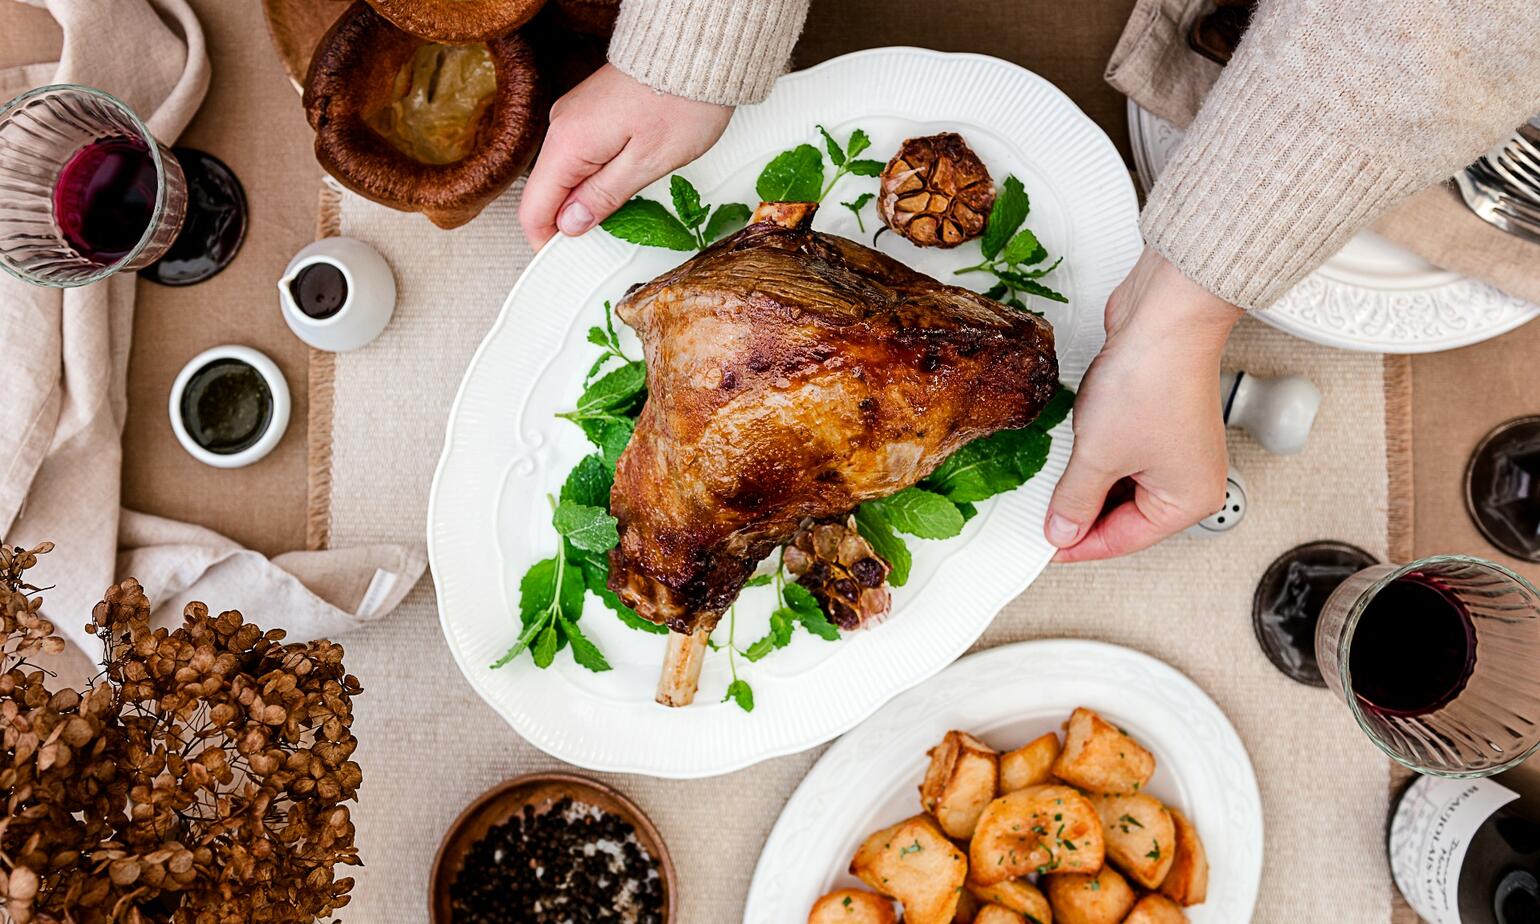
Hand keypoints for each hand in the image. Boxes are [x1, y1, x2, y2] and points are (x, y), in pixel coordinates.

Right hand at [519, 65, 733, 249]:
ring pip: (567, 175)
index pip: (534, 209)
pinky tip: (627, 179)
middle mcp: (562, 128)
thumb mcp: (647, 163)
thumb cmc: (681, 101)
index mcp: (568, 144)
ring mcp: (575, 118)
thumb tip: (571, 225)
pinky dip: (597, 175)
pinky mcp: (591, 113)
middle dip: (572, 222)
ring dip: (589, 198)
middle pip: (548, 193)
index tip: (570, 262)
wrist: (696, 50)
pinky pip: (582, 155)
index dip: (548, 242)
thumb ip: (604, 197)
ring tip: (629, 205)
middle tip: (612, 236)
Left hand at [1045, 247, 1243, 562]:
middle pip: (1122, 515)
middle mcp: (1188, 478)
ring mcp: (1173, 449)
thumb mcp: (1099, 455)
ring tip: (1052, 481)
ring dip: (1084, 483)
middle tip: (1039, 515)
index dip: (1078, 544)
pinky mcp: (1155, 421)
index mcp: (1188, 500)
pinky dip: (1092, 457)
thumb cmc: (1153, 379)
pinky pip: (1118, 454)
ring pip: (1118, 484)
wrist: (1164, 315)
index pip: (1122, 540)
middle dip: (1080, 512)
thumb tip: (1062, 530)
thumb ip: (1075, 500)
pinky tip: (1068, 453)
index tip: (1043, 547)